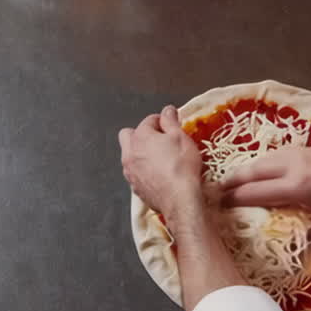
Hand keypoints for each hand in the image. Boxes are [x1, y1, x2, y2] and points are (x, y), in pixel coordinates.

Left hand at [119, 106, 204, 221]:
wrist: (180, 199)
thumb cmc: (181, 167)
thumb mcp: (181, 137)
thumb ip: (171, 121)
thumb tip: (167, 111)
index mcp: (140, 137)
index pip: (149, 120)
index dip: (162, 121)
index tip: (171, 125)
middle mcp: (130, 153)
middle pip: (128, 135)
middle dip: (142, 134)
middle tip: (160, 139)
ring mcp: (130, 172)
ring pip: (130, 156)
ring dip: (141, 153)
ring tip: (161, 158)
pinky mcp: (135, 187)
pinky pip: (136, 173)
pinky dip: (144, 170)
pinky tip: (159, 174)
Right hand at [221, 140, 310, 249]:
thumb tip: (304, 260)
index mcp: (297, 186)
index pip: (255, 192)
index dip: (234, 200)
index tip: (218, 207)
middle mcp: (291, 165)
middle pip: (251, 171)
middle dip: (231, 182)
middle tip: (214, 192)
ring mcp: (297, 153)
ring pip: (261, 161)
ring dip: (244, 172)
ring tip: (231, 183)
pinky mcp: (304, 149)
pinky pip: (273, 156)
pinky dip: (260, 165)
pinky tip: (259, 174)